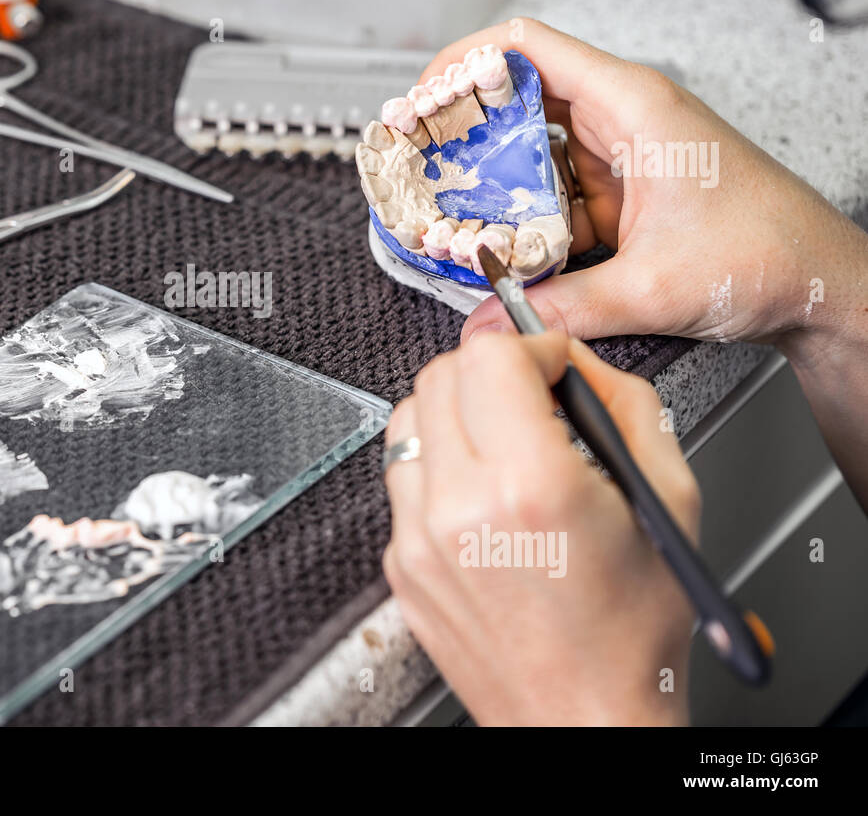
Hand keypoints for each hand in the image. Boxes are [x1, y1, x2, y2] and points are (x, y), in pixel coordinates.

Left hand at [383, 331, 699, 725]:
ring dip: (455, 414)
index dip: (529, 347)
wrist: (585, 717)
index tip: (552, 366)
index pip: (489, 357)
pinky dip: (438, 468)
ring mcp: (417, 539)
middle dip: (488, 372)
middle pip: (438, 376)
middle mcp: (459, 509)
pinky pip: (403, 480)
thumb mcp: (665, 497)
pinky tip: (483, 498)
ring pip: (407, 421)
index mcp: (529, 487)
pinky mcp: (399, 563)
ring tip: (503, 446)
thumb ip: (623, 404)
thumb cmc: (631, 632)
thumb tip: (577, 359)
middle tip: (529, 399)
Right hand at [420, 19, 867, 349]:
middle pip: (519, 98)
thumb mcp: (652, 287)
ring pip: (532, 149)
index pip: (529, 47)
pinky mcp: (621, 192)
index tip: (422, 97)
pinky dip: (524, 214)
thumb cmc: (769, 253)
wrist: (819, 285)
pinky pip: (554, 191)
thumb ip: (562, 306)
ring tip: (450, 209)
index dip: (465, 62)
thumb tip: (496, 319)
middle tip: (419, 161)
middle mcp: (623, 119)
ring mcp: (621, 155)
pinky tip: (502, 242)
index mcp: (632, 106)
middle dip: (464, 129)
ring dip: (492, 179)